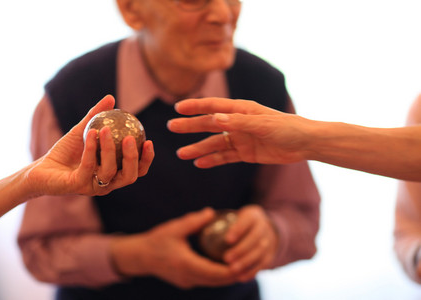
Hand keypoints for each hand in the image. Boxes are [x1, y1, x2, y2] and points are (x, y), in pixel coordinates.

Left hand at [27, 95, 154, 195]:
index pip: (137, 170)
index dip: (146, 159)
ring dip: (109, 149)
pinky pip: (88, 166)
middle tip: (132, 139)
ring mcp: (93, 187)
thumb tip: (111, 98)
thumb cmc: (65, 152)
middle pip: (130, 176)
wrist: (40, 169)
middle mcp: (107, 183)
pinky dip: (91, 149)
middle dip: (134, 158)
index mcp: (114, 173)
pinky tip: (91, 133)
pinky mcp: (77, 186)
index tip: (149, 140)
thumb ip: (97, 116)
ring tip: (105, 130)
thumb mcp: (83, 131)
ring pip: (110, 171)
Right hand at [110, 208, 237, 288]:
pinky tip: (227, 265)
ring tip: (244, 265)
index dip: (231, 270)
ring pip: (213, 283)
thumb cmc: (156, 240)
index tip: (245, 261)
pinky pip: (207, 281)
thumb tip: (212, 212)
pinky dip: (218, 275)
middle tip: (251, 263)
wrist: (140, 257)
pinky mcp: (186, 282)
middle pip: (217, 281)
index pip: (214, 272)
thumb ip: (194, 221)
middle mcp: (188, 276)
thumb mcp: (174, 228)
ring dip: (227, 276)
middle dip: (235, 274)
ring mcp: (187, 282)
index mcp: (185, 264)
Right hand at [167, 97, 313, 167]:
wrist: (304, 144)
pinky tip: (200, 163)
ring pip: (214, 143)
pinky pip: (225, 157)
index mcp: (241, 110)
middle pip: (209, 125)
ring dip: (199, 148)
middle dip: (191, 126)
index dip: (195, 107)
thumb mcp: (263, 124)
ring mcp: (240, 139)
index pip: (214, 106)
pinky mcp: (245, 153)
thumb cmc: (286, 128)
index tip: (178, 108)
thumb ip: (238, 122)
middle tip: (171, 127)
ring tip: (182, 154)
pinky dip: (212, 160)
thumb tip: (214, 118)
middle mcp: (237, 123)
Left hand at [223, 205, 278, 281]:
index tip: (227, 240)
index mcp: (253, 215)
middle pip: (256, 237)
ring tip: (232, 270)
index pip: (248, 220)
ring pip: (261, 252)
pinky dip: (252, 271)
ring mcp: (269, 241)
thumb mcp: (232, 215)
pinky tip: (240, 278)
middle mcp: (263, 226)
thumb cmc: (238, 223)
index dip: (239, 230)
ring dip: (247, 262)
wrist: (262, 231)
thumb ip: (218, 218)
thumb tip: (206, 214)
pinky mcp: (270, 255)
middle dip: (242, 249)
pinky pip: (264, 264)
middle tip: (226, 258)